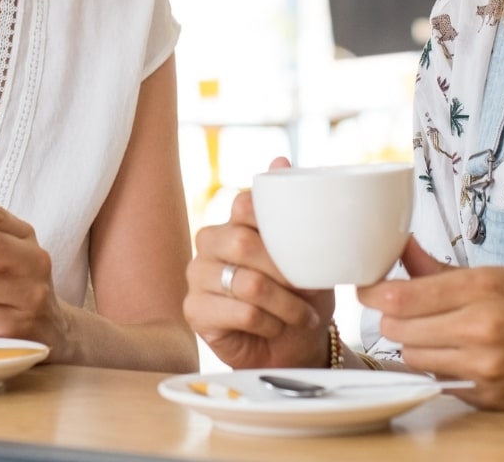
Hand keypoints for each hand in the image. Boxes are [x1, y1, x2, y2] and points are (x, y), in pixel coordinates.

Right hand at [183, 157, 332, 369]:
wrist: (296, 345)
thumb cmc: (300, 294)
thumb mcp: (306, 251)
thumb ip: (291, 208)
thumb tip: (279, 158)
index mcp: (232, 221)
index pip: (244, 205)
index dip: (275, 227)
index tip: (303, 251)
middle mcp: (209, 243)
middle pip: (242, 243)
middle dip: (285, 272)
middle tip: (309, 290)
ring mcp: (197, 276)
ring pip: (247, 282)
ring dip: (285, 304)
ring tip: (303, 315)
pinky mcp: (194, 311)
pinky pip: (240, 312)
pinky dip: (270, 323)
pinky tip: (276, 328)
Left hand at [357, 238, 503, 410]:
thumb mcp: (502, 275)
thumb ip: (441, 269)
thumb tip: (398, 249)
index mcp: (484, 288)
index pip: (399, 297)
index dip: (373, 291)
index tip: (368, 286)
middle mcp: (481, 329)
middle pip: (396, 330)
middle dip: (392, 319)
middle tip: (404, 310)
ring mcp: (484, 368)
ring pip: (412, 358)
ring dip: (413, 345)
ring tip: (435, 332)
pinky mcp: (487, 398)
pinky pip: (438, 381)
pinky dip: (438, 368)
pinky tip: (458, 355)